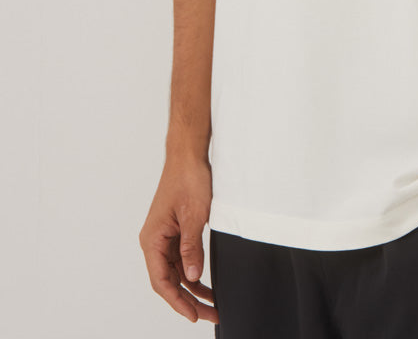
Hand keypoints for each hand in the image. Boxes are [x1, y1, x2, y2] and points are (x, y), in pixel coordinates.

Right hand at [139, 156, 218, 323]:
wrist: (189, 155)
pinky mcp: (175, 231)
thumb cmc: (187, 178)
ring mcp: (164, 237)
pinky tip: (205, 284)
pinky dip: (193, 273)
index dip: (177, 301)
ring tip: (211, 305)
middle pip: (168, 280)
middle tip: (210, 314)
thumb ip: (191, 248)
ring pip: (176, 272)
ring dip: (192, 289)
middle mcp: (154, 241)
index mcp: (152, 239)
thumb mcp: (193, 216)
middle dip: (188, 300)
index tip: (193, 315)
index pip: (162, 281)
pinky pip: (181, 259)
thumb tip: (191, 277)